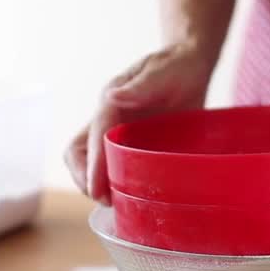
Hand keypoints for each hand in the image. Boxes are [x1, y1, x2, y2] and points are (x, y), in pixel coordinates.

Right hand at [65, 42, 213, 203]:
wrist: (190, 67)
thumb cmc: (177, 66)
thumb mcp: (163, 72)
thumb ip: (141, 85)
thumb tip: (113, 98)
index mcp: (112, 100)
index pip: (95, 134)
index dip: (93, 164)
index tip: (95, 189)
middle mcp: (107, 117)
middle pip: (79, 151)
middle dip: (84, 177)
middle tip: (103, 200)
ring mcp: (116, 132)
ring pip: (90, 161)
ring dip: (95, 183)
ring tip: (113, 204)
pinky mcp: (128, 143)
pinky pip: (112, 165)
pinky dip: (112, 182)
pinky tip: (127, 198)